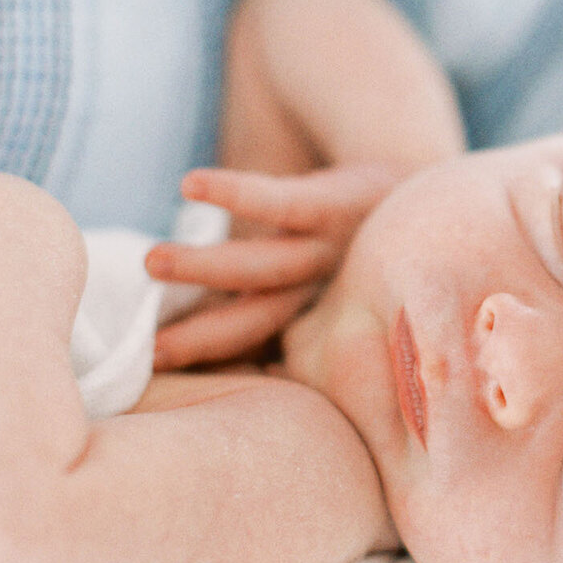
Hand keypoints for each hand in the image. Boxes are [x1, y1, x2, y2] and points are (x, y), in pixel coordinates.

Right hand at [146, 164, 398, 368]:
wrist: (417, 186)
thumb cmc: (352, 253)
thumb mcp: (319, 297)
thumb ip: (265, 325)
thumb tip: (183, 355)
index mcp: (308, 323)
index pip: (251, 353)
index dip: (207, 367)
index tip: (154, 379)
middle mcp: (320, 296)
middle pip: (256, 322)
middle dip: (201, 338)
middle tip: (146, 350)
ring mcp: (328, 250)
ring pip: (265, 266)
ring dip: (207, 266)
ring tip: (151, 262)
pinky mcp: (332, 203)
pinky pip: (281, 201)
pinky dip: (234, 192)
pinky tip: (189, 184)